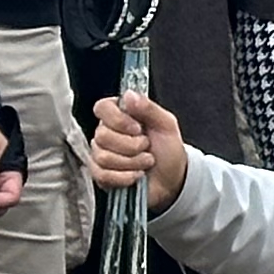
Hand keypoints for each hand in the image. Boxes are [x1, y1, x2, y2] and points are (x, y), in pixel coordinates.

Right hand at [89, 89, 189, 212]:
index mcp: (120, 115)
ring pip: (103, 157)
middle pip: (102, 136)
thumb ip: (148, 108)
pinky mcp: (101, 176)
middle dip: (131, 145)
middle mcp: (106, 133)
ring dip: (132, 162)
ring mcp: (101, 154)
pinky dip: (125, 177)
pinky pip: (103, 175)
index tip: (137, 128)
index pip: (102, 108)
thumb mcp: (166, 124)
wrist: (172, 179)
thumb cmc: (168, 150)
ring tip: (146, 161)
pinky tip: (137, 175)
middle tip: (147, 147)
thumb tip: (128, 95)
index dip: (118, 120)